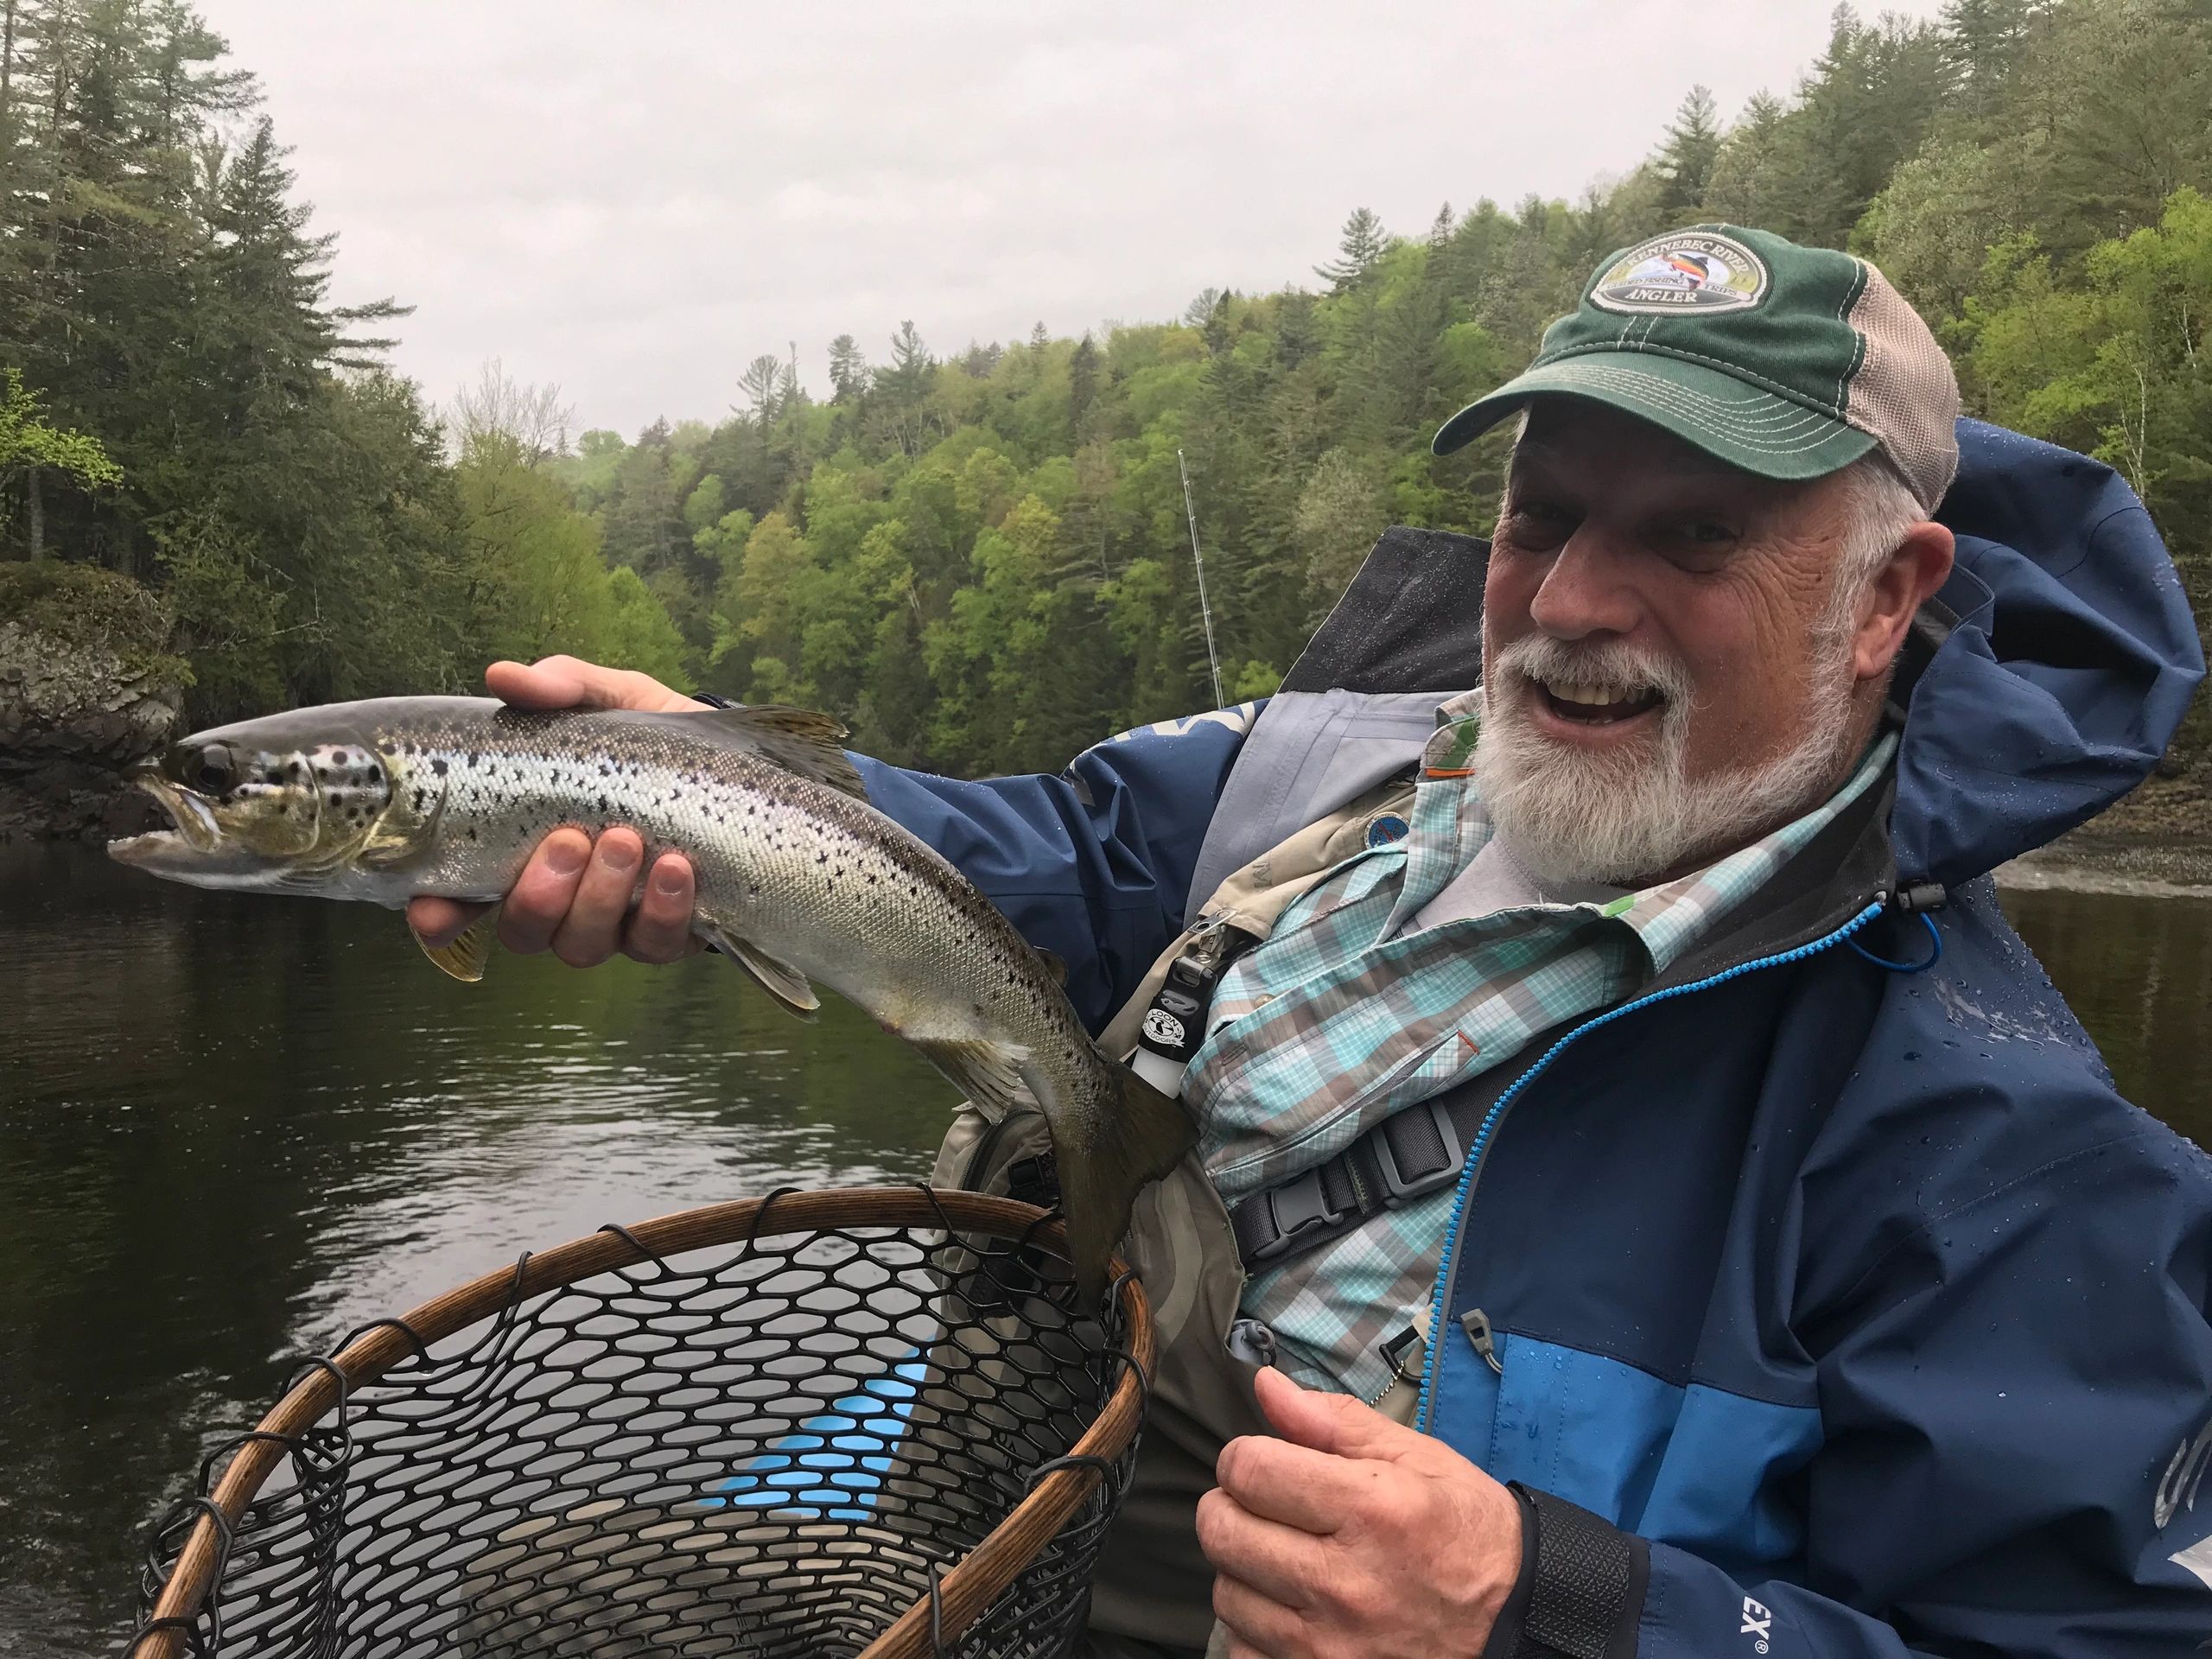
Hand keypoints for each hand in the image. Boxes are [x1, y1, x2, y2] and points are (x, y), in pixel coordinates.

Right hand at [406, 656, 705, 967]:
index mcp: (523, 849)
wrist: (740, 763)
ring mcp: (614, 923)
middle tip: (570, 838)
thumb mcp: (608, 702)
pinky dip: (662, 911)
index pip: (460, 900)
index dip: (438, 915)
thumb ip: (559, 688)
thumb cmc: (653, 741)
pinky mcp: (670, 933)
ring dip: (598, 898)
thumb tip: (505, 675)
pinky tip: (676, 868)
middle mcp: (561, 898)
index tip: (434, 909)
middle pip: (524, 932)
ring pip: (582, 945)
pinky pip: (655, 944)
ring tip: (626, 840)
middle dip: (538, 894)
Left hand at [1197, 1366, 1521, 1658]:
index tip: (1269, 1462)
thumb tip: (1265, 1385)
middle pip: (1221, 1530)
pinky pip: (1243, 1648)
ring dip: (1246, 1567)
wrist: (1512, 1619)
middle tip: (1270, 1507)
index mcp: (1372, 1510)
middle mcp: (1345, 1583)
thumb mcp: (1416, 1458)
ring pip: (1226, 1591)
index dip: (1247, 1456)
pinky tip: (1293, 1606)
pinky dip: (1257, 1625)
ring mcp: (1328, 1646)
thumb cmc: (1463, 1529)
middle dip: (1235, 1506)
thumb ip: (1334, 1422)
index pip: (1249, 1470)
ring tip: (1290, 1557)